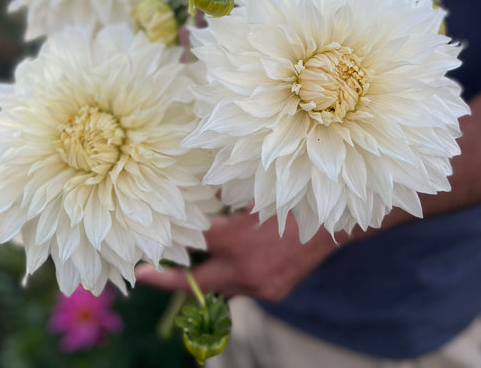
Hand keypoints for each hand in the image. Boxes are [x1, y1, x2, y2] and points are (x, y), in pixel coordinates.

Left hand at [135, 208, 337, 301]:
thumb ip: (223, 194)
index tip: (152, 242)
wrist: (335, 222)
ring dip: (206, 275)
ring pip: (221, 287)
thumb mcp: (252, 192)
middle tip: (146, 274)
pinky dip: (234, 274)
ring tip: (190, 264)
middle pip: (195, 282)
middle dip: (168, 280)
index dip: (171, 239)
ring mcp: (259, 286)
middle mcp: (242, 270)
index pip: (190, 244)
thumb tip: (201, 189)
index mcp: (234, 241)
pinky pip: (244, 287)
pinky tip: (236, 260)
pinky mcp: (273, 292)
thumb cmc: (292, 197)